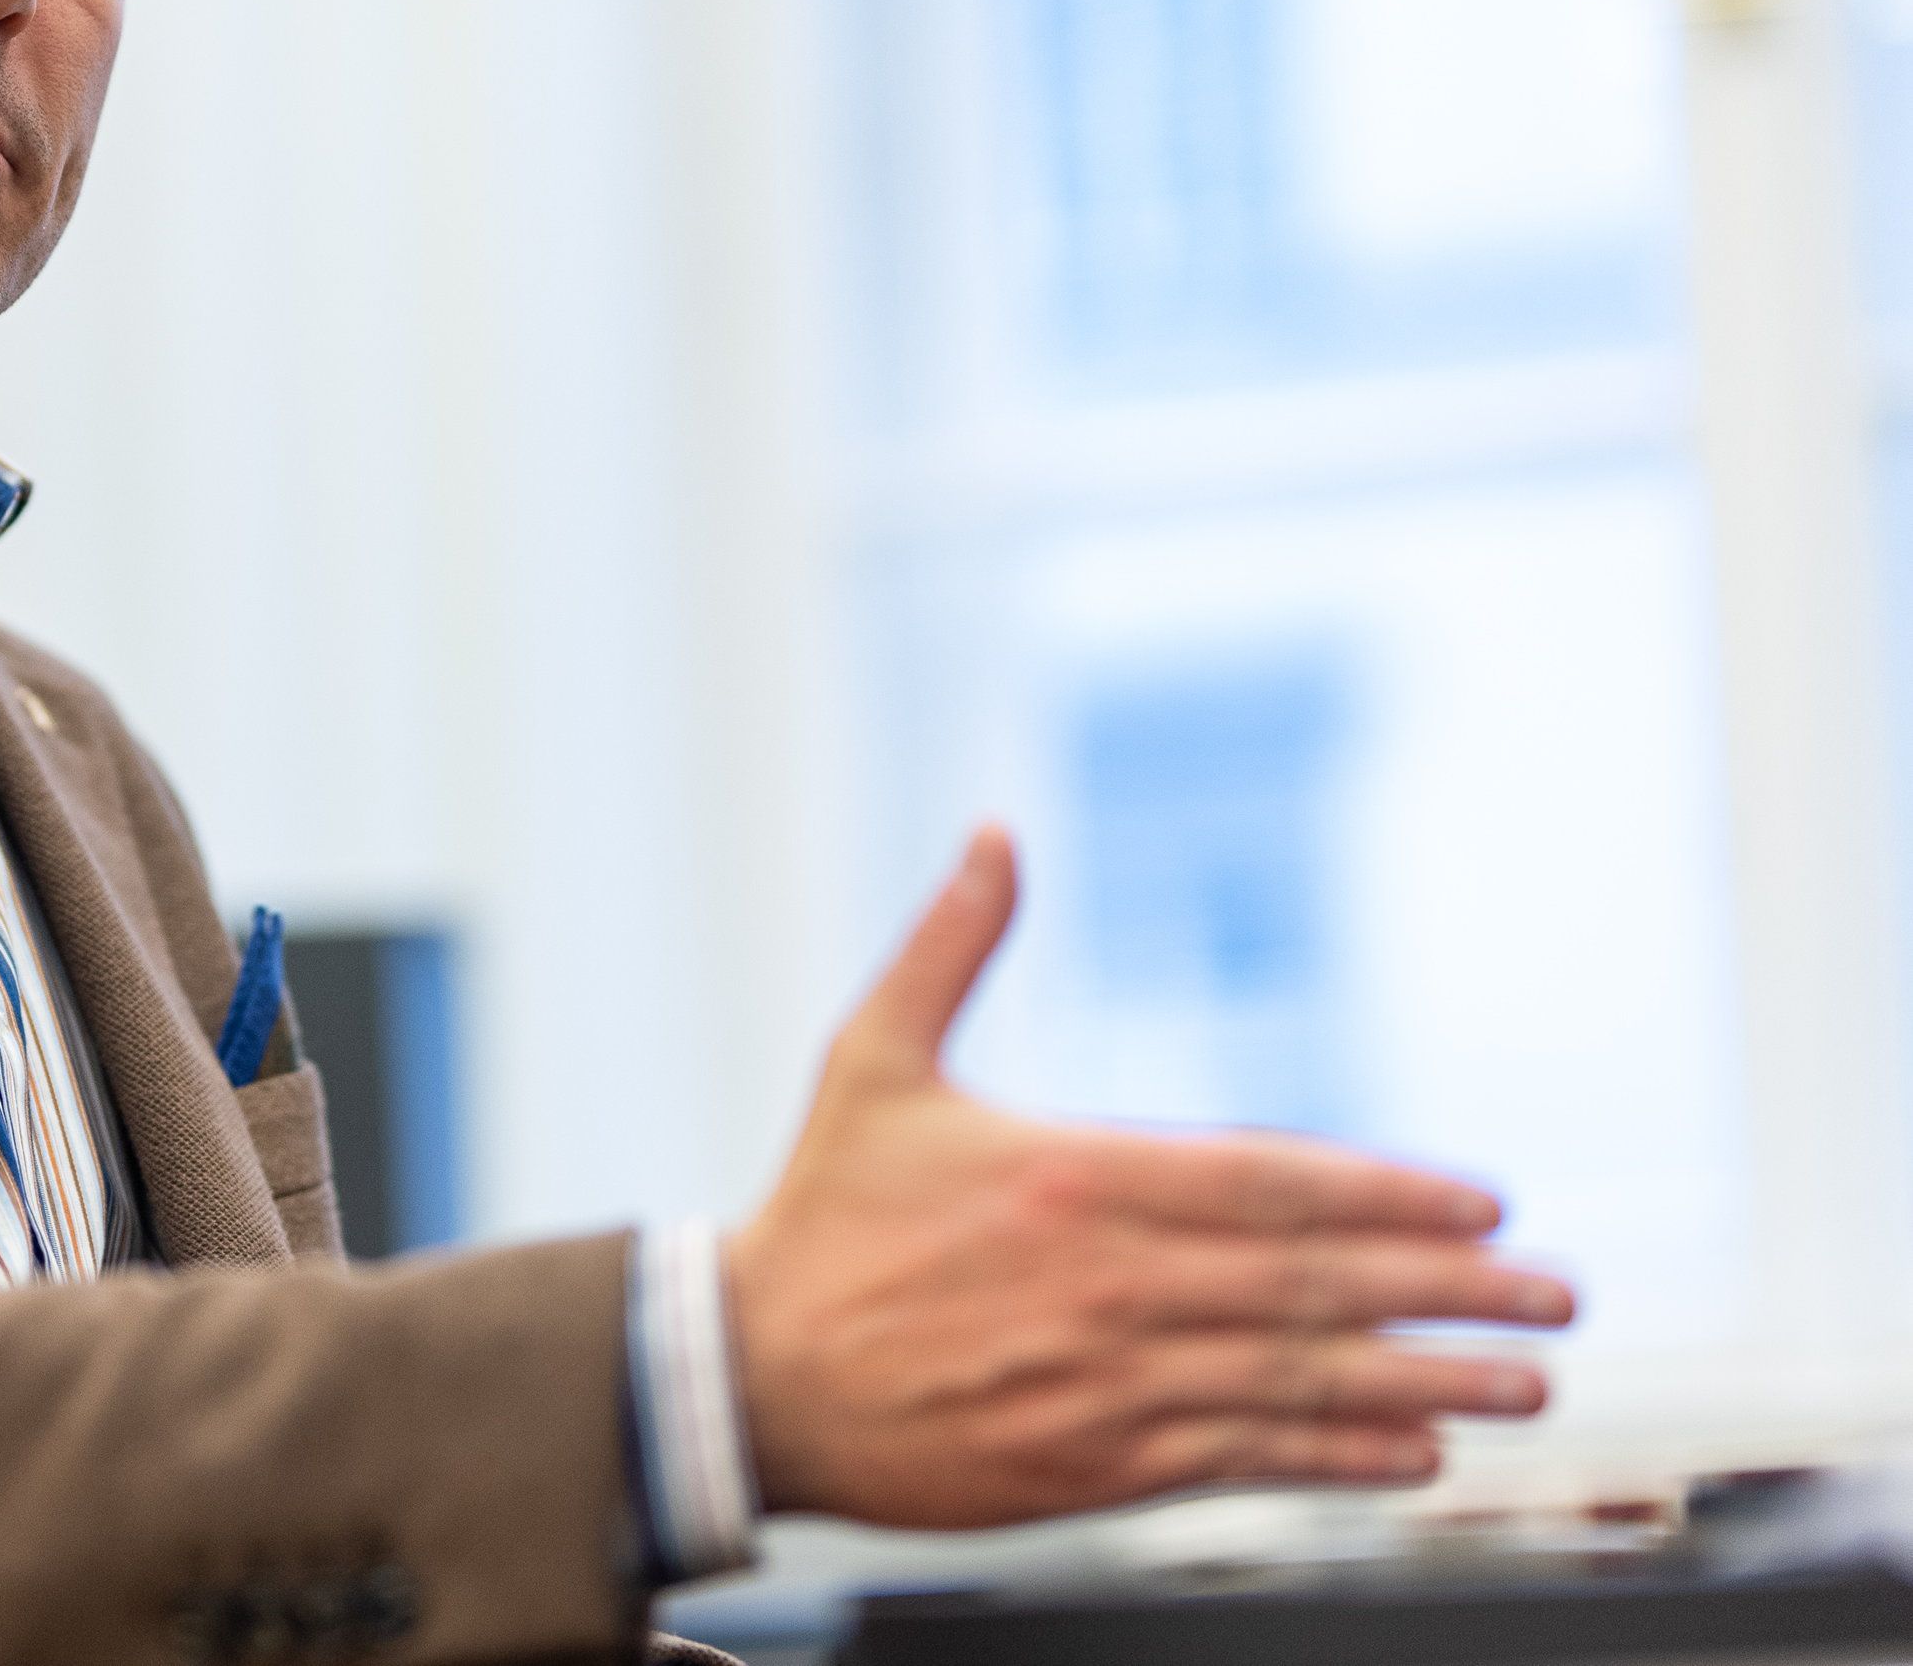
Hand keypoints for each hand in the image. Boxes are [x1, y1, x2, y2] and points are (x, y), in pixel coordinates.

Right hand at [721, 827, 1575, 1528]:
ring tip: (1518, 1380)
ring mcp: (1107, 1383)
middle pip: (1314, 1285)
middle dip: (1451, 1290)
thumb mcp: (871, 1059)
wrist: (750, 1378)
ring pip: (1301, 1382)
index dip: (1391, 1195)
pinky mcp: (1093, 1467)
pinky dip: (1337, 1459)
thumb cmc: (820, 1218)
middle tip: (1550, 1292)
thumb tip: (994, 833)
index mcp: (1070, 1176)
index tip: (1483, 1204)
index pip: (1273, 1182)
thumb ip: (950, 945)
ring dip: (1425, 1383)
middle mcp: (1108, 1283)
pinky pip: (1245, 1461)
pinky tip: (1410, 1454)